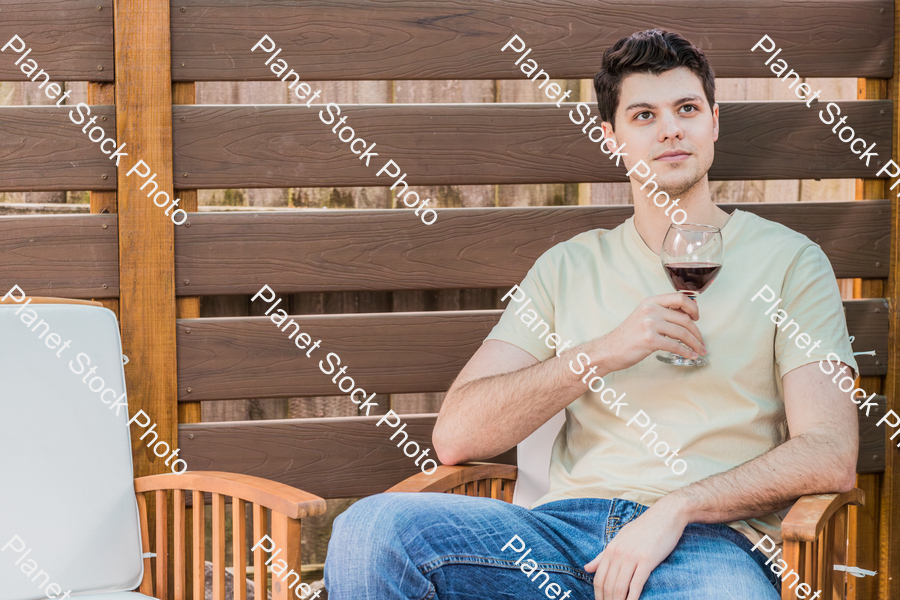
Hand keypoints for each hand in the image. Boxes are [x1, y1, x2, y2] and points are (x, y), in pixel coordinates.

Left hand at [584, 499, 688, 599]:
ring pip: (620, 588)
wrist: (666, 515)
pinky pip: (636, 585)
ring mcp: (632, 557)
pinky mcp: (647, 560)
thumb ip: (603, 555)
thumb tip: (586, 568)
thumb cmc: (644, 528)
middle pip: (608, 586)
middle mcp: (618, 554)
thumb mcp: (620, 538)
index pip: (599, 579)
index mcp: (610, 549)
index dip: (598, 596)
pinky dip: (633, 599)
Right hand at [591, 293, 705, 372]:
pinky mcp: (650, 339)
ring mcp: (649, 324)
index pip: (679, 298)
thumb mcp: (644, 317)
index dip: (693, 307)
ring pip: (682, 333)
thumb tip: (688, 314)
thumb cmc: (628, 336)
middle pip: (684, 319)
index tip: (697, 318)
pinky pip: (675, 345)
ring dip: (694, 344)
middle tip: (701, 342)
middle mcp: (650, 310)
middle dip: (697, 333)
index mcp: (650, 302)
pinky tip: (690, 356)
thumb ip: (662, 313)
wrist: (609, 350)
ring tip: (699, 351)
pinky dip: (686, 352)